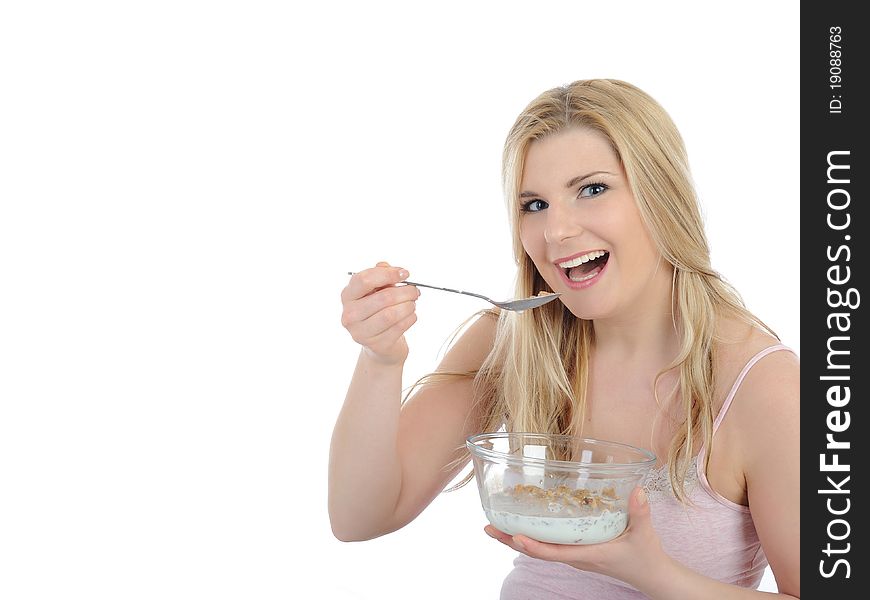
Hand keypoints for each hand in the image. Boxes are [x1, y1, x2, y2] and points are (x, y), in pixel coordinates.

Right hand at [341, 262, 420, 365]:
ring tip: (412, 304)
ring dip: (409, 306)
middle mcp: (350, 314)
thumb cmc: (378, 311)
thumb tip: (393, 269)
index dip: (388, 274)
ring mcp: (361, 332)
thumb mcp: (377, 290)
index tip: (404, 273)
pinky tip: (410, 315)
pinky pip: (399, 327)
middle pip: (383, 297)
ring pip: (391, 314)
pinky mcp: (376, 344)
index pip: (364, 280)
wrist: (379, 342)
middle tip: (415, 291)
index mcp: (348, 295)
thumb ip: (382, 275)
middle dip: (405, 292)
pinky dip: (410, 318)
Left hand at [484, 487, 667, 589]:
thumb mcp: (645, 534)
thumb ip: (640, 512)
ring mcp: (575, 555)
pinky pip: (549, 546)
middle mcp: (576, 557)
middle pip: (537, 551)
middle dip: (511, 540)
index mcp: (589, 554)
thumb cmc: (647, 556)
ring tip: (495, 524)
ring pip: (540, 549)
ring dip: (516, 538)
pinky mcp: (577, 551)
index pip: (554, 553)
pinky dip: (533, 537)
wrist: (651, 575)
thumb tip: (637, 490)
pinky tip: (523, 523)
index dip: (533, 545)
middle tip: (487, 527)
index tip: (514, 535)